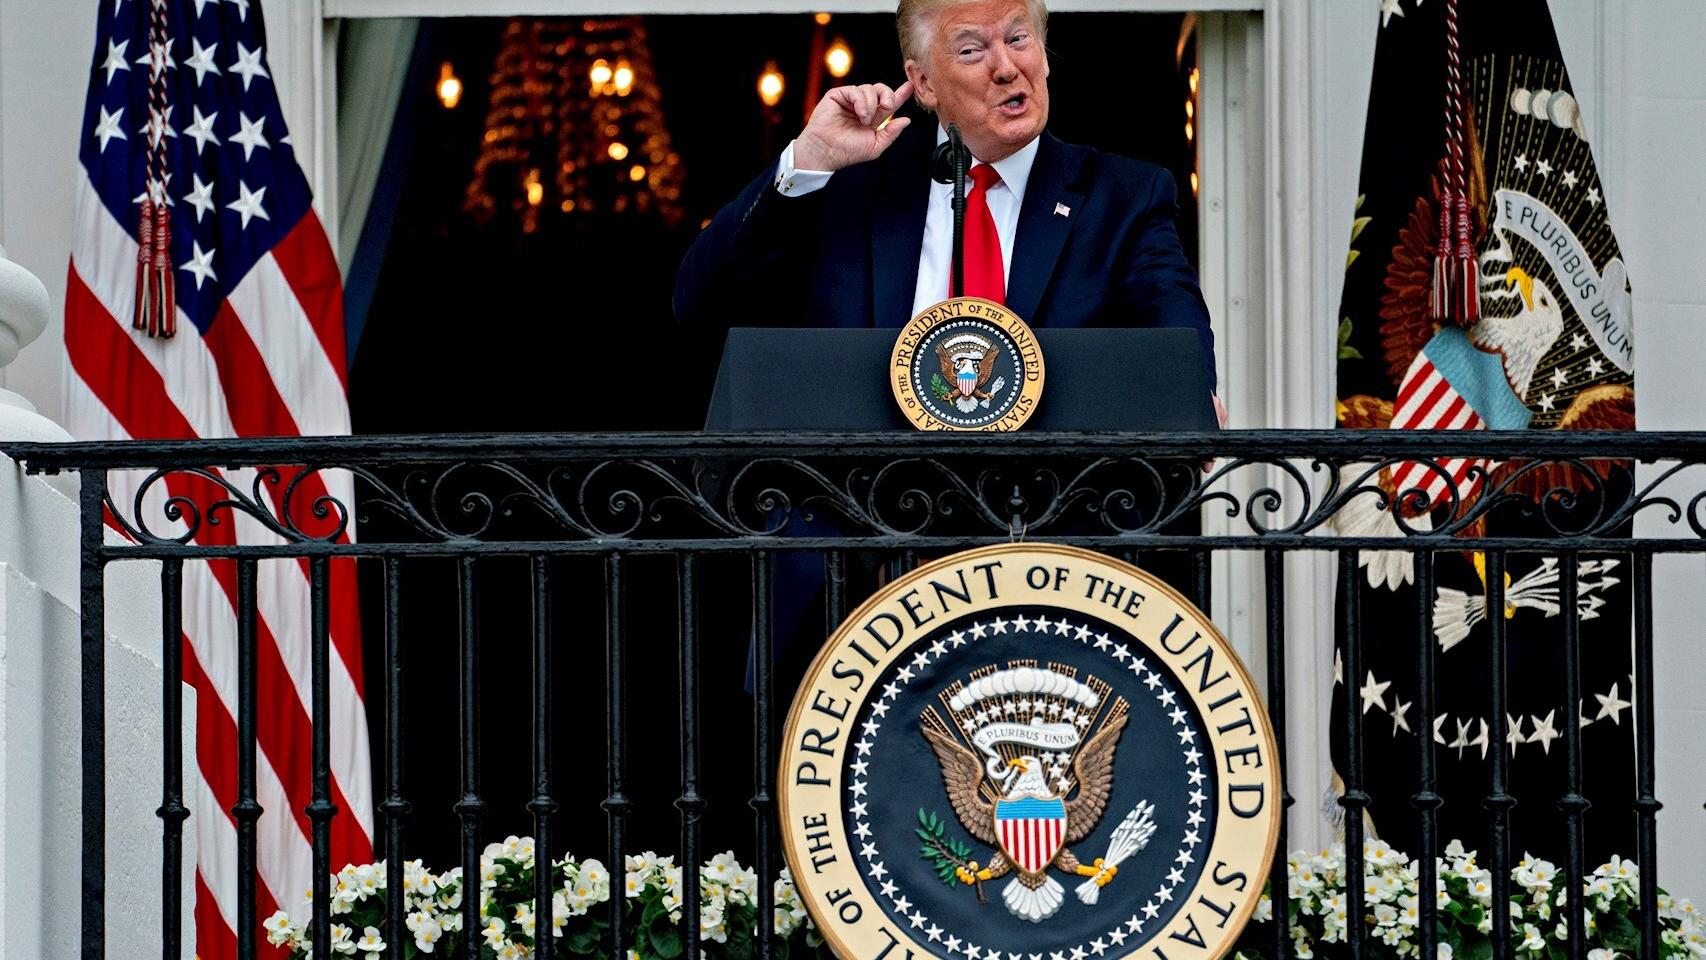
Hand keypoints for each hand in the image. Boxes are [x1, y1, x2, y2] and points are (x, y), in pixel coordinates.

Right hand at [792, 80, 913, 172]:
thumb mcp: (875, 146)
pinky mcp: (838, 95)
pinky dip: (861, 101)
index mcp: (873, 119)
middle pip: (881, 90)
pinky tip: (859, 113)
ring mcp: (850, 101)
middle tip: (888, 106)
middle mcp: (862, 107)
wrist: (826, 151)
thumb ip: (891, 133)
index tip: (911, 87)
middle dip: (889, 95)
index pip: (889, 104)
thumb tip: (906, 120)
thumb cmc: (848, 152)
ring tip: (864, 119)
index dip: (900, 95)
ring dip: (871, 104)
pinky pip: (856, 90)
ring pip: (870, 89)